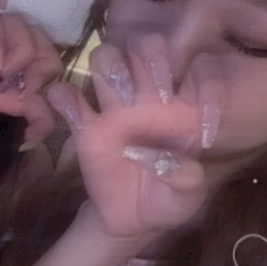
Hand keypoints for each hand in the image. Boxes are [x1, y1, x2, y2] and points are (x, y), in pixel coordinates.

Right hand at [48, 35, 214, 247]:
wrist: (134, 220)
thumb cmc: (168, 197)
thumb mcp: (189, 194)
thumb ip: (186, 177)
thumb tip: (163, 160)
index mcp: (182, 107)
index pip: (195, 66)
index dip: (202, 77)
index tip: (201, 115)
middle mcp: (148, 97)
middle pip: (145, 45)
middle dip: (152, 60)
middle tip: (158, 97)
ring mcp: (115, 109)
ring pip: (106, 58)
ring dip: (114, 69)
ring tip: (124, 103)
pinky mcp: (86, 128)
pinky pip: (69, 98)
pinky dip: (64, 95)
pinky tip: (72, 107)